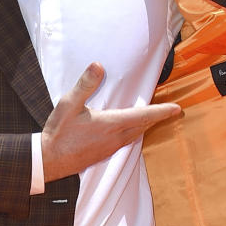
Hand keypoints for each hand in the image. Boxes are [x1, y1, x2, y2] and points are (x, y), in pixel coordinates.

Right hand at [41, 64, 181, 182]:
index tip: (177, 108)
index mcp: (110, 123)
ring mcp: (110, 148)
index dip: (161, 111)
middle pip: (143, 126)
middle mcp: (115, 138)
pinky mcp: (104, 153)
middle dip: (158, 118)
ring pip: (136, 135)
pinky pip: (126, 141)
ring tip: (153, 117)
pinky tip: (130, 130)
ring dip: (146, 125)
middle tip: (171, 111)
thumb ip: (85, 84)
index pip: (143, 115)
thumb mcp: (69, 104)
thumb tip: (98, 65)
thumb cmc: (58, 132)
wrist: (49, 160)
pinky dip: (134, 133)